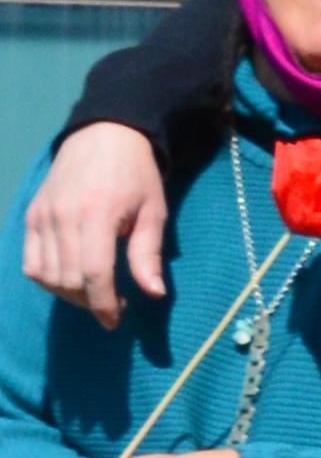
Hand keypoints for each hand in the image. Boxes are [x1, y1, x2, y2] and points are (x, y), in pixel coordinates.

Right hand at [25, 125, 169, 326]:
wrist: (103, 136)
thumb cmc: (136, 175)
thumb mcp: (153, 212)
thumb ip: (148, 254)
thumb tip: (153, 293)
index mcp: (96, 214)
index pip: (93, 273)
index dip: (103, 304)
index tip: (114, 321)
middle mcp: (62, 217)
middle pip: (67, 279)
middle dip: (90, 301)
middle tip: (114, 304)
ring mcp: (41, 216)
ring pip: (45, 275)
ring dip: (69, 293)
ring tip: (95, 291)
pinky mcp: (31, 216)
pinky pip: (30, 262)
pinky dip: (47, 278)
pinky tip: (70, 279)